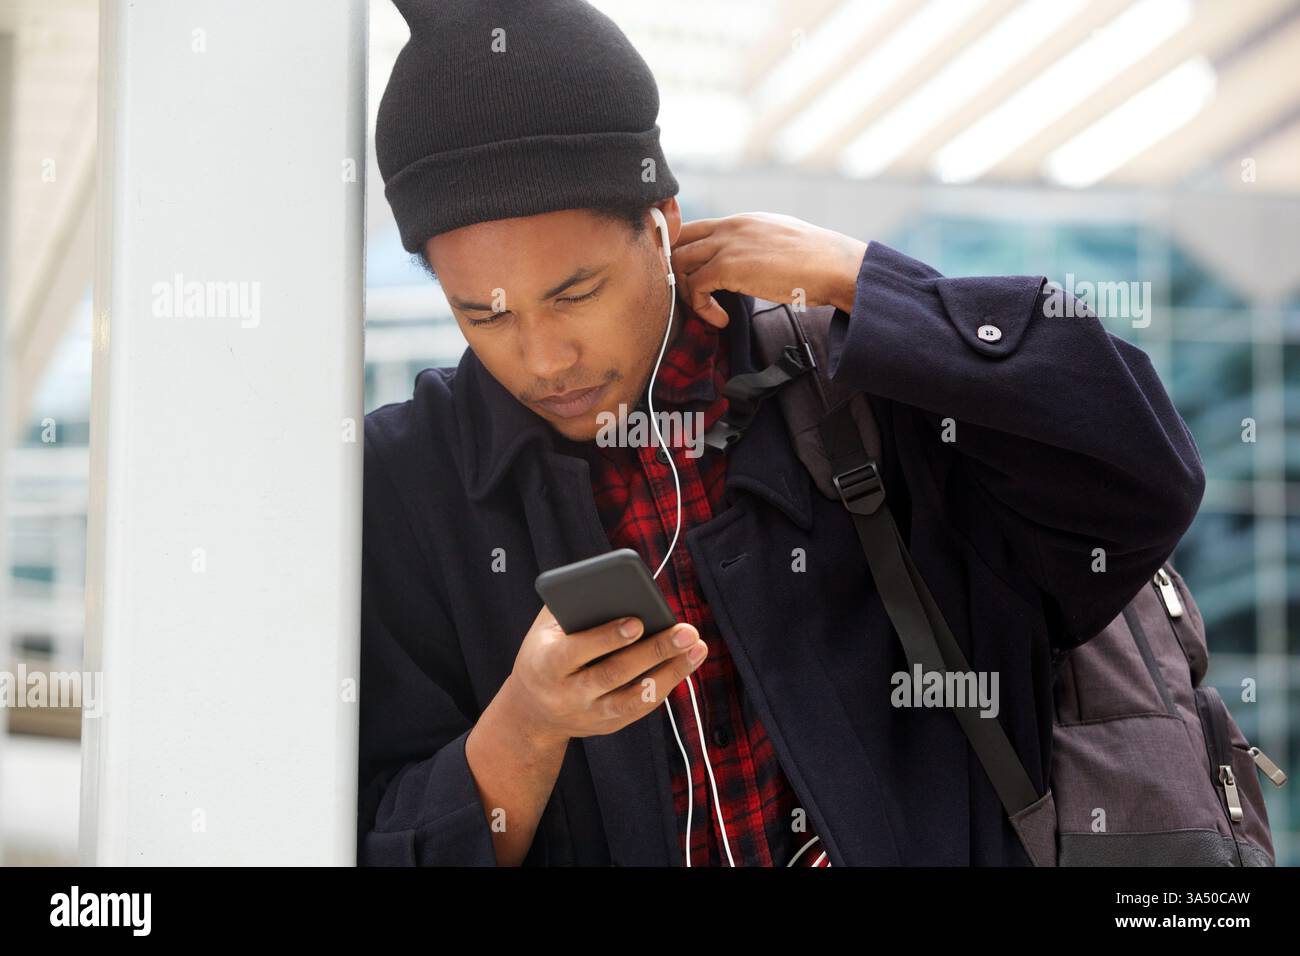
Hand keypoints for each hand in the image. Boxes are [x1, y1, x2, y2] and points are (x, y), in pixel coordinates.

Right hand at [502, 603, 705, 745]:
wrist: (533, 711)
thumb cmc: (546, 652)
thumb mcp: (546, 628)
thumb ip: (574, 606)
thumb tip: (618, 587)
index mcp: (546, 664)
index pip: (576, 652)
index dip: (607, 638)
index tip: (637, 621)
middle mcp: (567, 694)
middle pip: (613, 674)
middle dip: (653, 651)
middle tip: (686, 631)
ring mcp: (590, 714)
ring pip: (634, 698)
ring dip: (670, 672)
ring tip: (697, 648)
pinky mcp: (609, 725)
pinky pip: (642, 708)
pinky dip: (666, 684)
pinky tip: (686, 662)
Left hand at [670, 212, 868, 327]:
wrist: (834, 266)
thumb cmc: (816, 261)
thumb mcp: (778, 242)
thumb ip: (755, 247)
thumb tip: (747, 263)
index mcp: (740, 221)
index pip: (691, 230)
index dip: (683, 256)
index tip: (693, 282)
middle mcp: (729, 227)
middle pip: (677, 244)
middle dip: (677, 274)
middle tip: (694, 299)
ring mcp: (727, 244)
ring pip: (680, 264)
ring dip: (688, 294)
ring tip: (710, 312)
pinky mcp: (728, 266)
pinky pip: (695, 287)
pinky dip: (702, 308)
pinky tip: (722, 320)